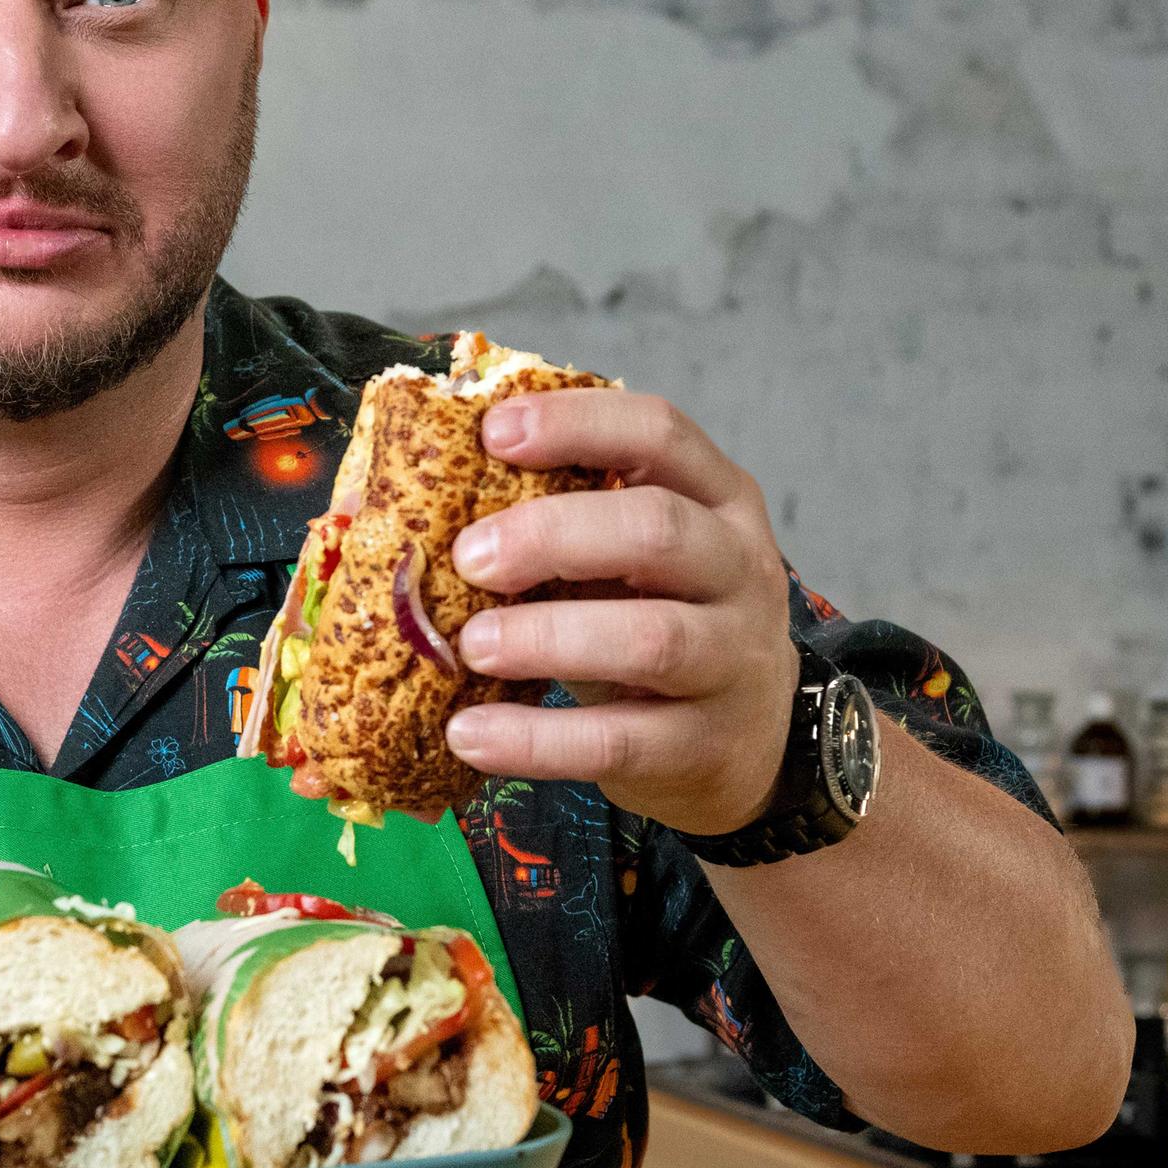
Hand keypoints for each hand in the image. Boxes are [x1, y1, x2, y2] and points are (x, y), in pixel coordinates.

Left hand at [441, 387, 798, 837]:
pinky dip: (536, 740)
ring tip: (471, 647)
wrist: (747, 740)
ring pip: (651, 639)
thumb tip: (419, 497)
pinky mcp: (705, 744)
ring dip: (546, 637)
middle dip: (552, 534)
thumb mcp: (634, 559)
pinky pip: (618, 741)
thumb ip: (566, 520)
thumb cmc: (661, 620)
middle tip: (468, 557)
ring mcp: (733, 660)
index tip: (493, 433)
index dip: (577, 424)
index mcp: (719, 499)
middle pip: (657, 529)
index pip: (661, 434)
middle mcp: (740, 569)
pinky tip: (469, 734)